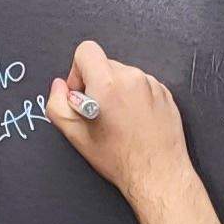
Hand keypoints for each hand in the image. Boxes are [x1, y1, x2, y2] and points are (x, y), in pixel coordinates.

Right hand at [43, 42, 194, 198]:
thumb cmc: (118, 158)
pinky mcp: (165, 92)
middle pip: (105, 64)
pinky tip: (135, 122)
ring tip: (119, 120)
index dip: (77, 71)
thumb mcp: (75, 135)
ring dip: (117, 91)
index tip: (82, 93)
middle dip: (97, 84)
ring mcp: (152, 84)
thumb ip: (57, 104)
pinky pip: (141, 85)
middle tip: (100, 113)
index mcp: (108, 83)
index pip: (86, 50)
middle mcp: (132, 77)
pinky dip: (134, 98)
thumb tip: (60, 86)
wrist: (158, 174)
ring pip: (124, 76)